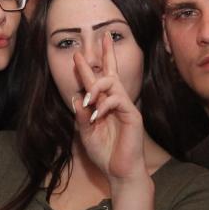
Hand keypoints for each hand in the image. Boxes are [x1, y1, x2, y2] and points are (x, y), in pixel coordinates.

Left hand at [72, 33, 144, 180]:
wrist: (119, 172)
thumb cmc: (105, 153)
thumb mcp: (86, 133)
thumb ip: (82, 116)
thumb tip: (76, 97)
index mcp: (104, 105)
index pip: (97, 82)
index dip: (88, 68)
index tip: (78, 54)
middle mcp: (116, 102)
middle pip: (112, 72)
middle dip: (107, 54)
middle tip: (101, 37)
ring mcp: (125, 108)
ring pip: (112, 83)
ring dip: (96, 87)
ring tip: (87, 100)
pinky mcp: (132, 116)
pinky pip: (118, 100)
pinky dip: (104, 105)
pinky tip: (96, 115)